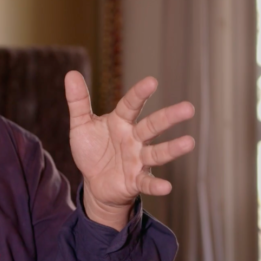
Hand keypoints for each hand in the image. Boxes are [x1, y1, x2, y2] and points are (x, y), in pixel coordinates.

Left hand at [64, 71, 194, 229]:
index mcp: (121, 122)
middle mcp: (134, 139)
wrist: (94, 183)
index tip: (152, 81)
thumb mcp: (81, 125)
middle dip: (169, 117)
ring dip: (172, 149)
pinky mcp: (136, 181)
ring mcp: (137, 160)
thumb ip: (78, 101)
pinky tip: (166, 187)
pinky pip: (147, 183)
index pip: (131, 105)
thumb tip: (71, 73)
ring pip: (157, 153)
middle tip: (188, 108)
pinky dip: (156, 185)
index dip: (140, 94)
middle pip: (152, 126)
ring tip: (189, 142)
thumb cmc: (92, 150)